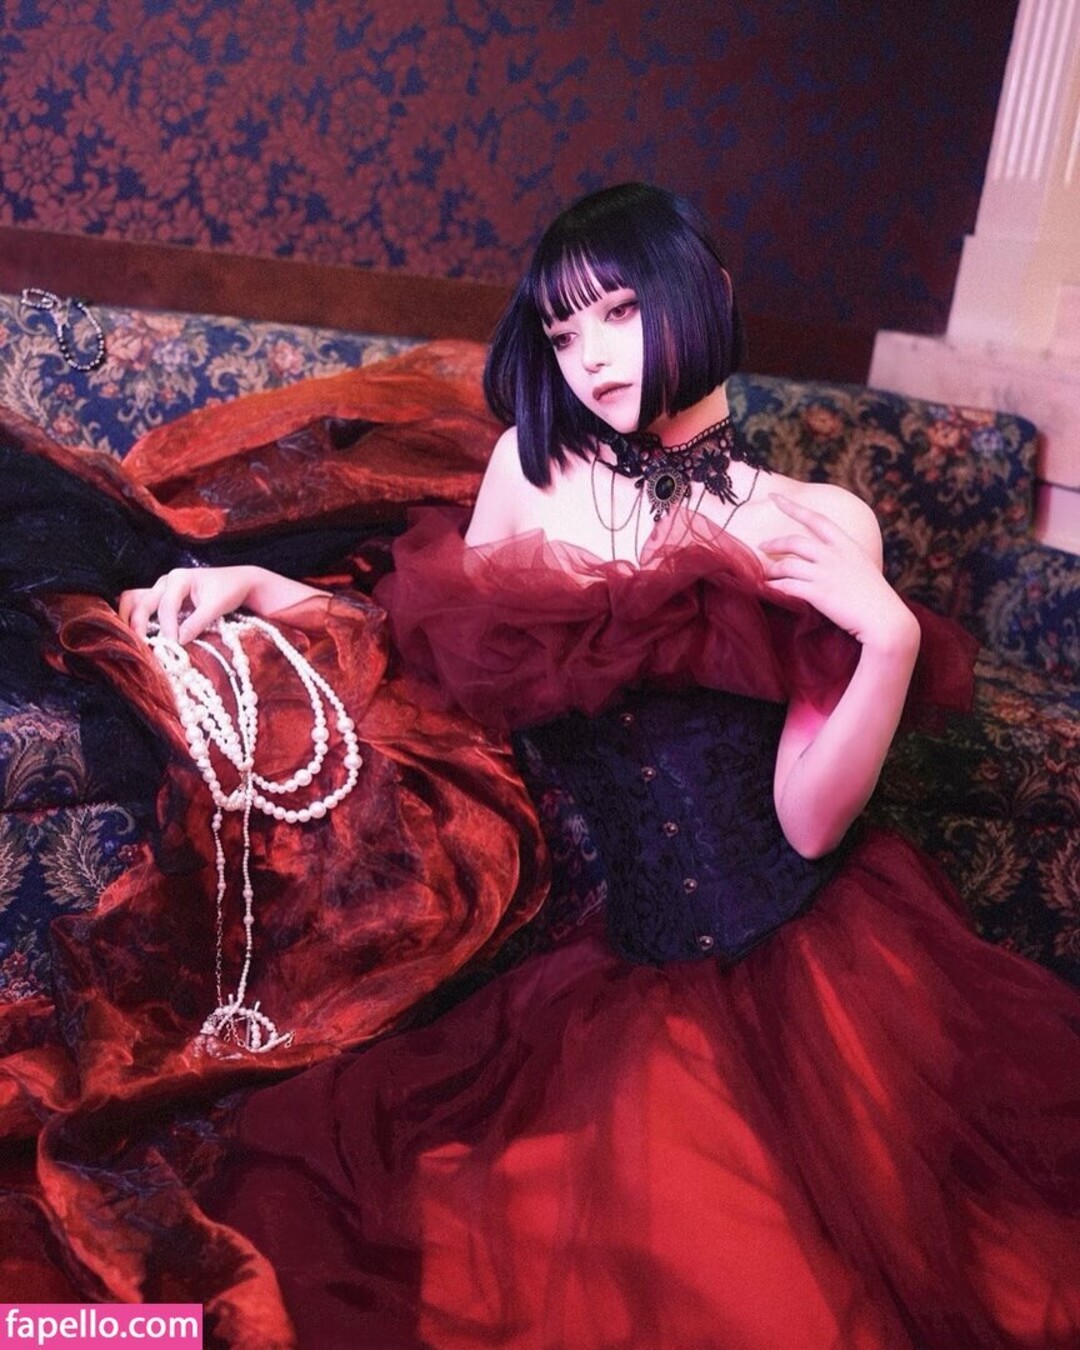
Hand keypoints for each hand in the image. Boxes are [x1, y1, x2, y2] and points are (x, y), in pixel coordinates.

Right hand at [119, 566, 259, 643]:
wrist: (238, 582)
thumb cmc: (229, 590)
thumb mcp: (216, 606)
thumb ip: (197, 622)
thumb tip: (179, 640)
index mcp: (179, 578)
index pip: (166, 606)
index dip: (167, 627)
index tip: (172, 645)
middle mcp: (166, 581)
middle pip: (141, 601)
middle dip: (137, 623)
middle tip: (140, 645)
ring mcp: (162, 588)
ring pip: (136, 600)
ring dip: (130, 619)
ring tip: (130, 640)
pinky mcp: (163, 597)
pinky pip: (143, 604)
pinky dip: (137, 618)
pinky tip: (135, 634)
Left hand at [760, 494, 917, 652]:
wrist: (885, 620)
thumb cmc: (876, 598)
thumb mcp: (863, 568)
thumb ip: (844, 559)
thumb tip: (827, 560)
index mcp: (847, 545)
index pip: (816, 519)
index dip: (793, 507)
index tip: (774, 497)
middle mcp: (834, 555)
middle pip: (795, 541)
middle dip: (775, 542)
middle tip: (762, 545)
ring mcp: (825, 574)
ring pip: (787, 565)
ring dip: (771, 569)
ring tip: (764, 574)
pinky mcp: (818, 593)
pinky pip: (787, 586)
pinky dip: (774, 586)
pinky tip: (768, 588)